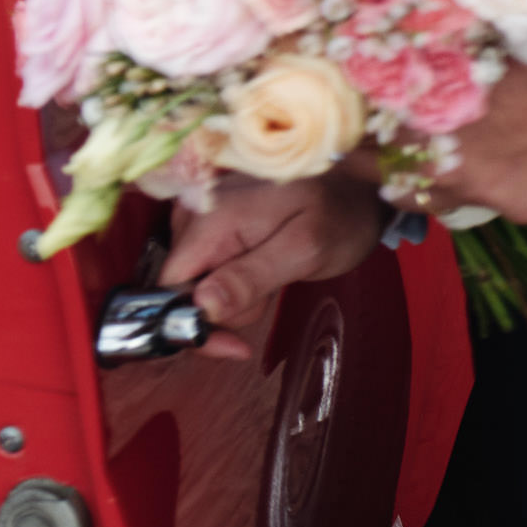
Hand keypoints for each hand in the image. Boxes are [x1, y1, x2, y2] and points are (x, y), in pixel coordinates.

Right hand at [161, 171, 391, 360]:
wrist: (357, 181)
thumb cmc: (338, 212)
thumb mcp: (303, 251)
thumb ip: (250, 278)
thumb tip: (202, 307)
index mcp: (210, 219)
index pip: (169, 286)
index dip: (193, 323)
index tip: (234, 345)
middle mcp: (194, 213)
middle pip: (183, 287)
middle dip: (226, 307)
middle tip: (273, 289)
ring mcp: (201, 214)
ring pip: (197, 280)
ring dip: (236, 293)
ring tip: (277, 272)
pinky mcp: (212, 220)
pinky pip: (209, 266)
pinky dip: (237, 279)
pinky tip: (267, 266)